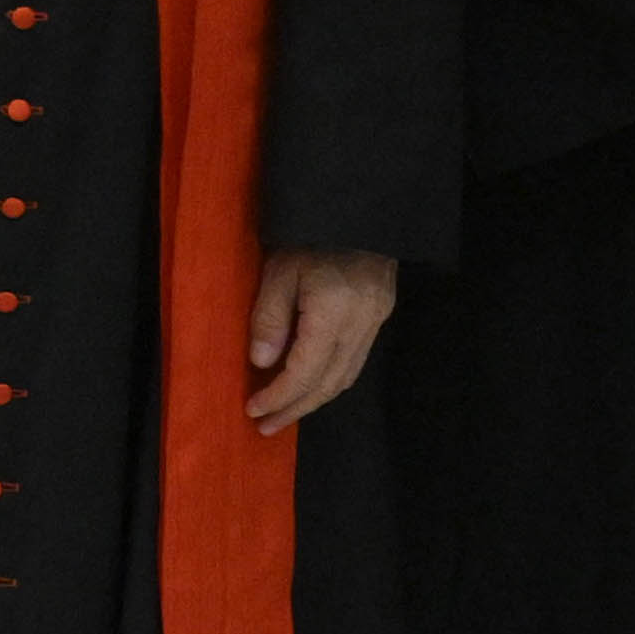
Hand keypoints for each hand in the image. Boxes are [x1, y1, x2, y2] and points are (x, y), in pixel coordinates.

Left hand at [246, 247, 397, 433]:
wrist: (359, 207)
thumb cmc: (310, 234)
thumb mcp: (279, 269)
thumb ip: (270, 317)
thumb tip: (261, 362)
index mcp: (333, 312)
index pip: (305, 371)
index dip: (279, 396)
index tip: (253, 409)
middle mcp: (360, 324)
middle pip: (328, 383)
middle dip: (296, 408)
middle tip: (266, 426)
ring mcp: (376, 320)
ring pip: (346, 376)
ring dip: (315, 398)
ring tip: (286, 412)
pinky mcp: (380, 313)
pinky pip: (356, 360)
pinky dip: (331, 379)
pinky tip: (312, 384)